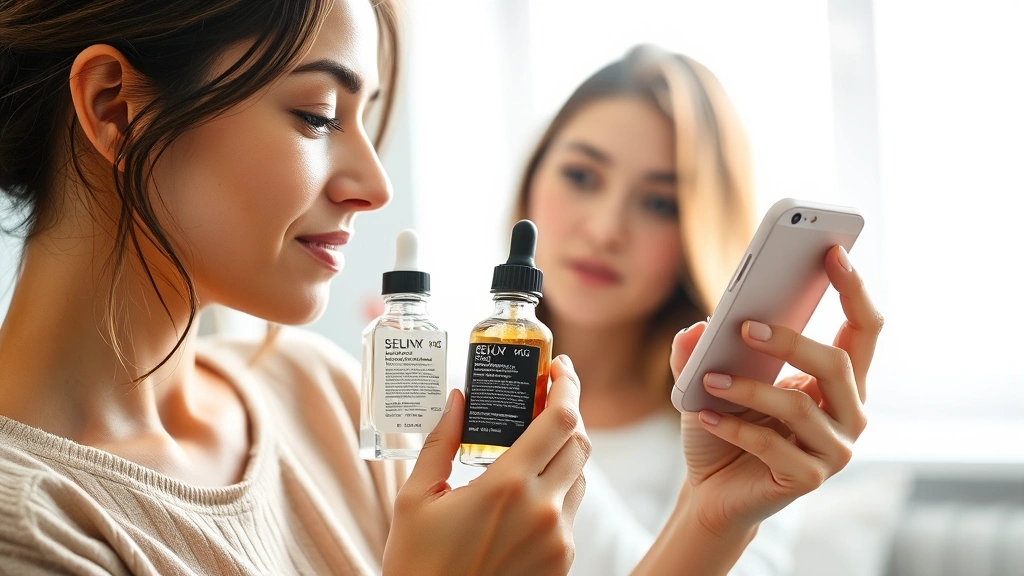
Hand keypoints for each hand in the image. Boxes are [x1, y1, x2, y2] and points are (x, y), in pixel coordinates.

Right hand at [383, 355, 590, 575]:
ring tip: (533, 445)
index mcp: (506, 487)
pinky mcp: (563, 562)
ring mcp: (559, 539)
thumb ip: (440, 442)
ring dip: (564, 452)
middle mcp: (543, 510)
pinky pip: (572, 510)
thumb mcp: (416, 499)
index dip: (569, 385)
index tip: (561, 367)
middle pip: (580, 443)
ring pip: (579, 476)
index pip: (560, 420)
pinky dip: (558, 490)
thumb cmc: (419, 565)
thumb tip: (459, 397)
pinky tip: (527, 491)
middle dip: (569, 413)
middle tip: (546, 399)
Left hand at [672, 245, 881, 536]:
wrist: (713, 490)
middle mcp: (847, 412)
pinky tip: (705, 415)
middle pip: (837, 362)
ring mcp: (833, 449)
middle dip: (791, 340)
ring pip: (799, 405)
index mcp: (837, 380)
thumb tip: (698, 328)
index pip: (862, 328)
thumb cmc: (724, 427)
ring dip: (749, 389)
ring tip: (710, 379)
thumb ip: (701, 351)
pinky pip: (773, 445)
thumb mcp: (708, 380)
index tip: (832, 251)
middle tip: (747, 326)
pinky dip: (735, 428)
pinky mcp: (808, 478)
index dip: (853, 289)